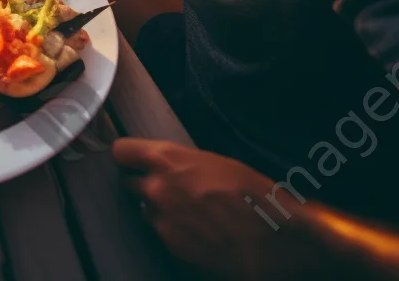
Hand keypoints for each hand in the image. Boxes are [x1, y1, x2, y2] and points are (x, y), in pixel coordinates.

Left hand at [114, 139, 325, 278]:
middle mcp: (156, 189)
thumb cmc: (253, 194)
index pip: (121, 151)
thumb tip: (167, 167)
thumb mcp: (215, 163)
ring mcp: (162, 221)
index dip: (129, 157)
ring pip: (146, 210)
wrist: (277, 241)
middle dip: (144, 184)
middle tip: (168, 188)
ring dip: (160, 209)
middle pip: (128, 183)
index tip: (135, 160)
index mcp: (166, 159)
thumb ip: (180, 164)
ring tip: (191, 212)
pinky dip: (175, 231)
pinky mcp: (172, 248)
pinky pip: (163, 233)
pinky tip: (200, 232)